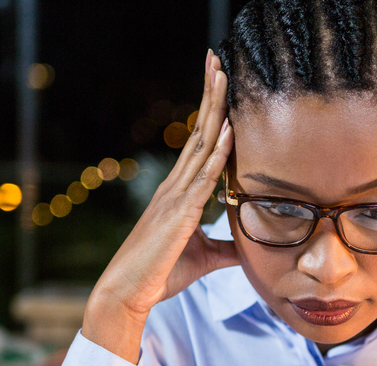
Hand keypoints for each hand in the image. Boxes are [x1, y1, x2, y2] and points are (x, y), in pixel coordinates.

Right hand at [83, 50, 235, 362]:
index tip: (220, 83)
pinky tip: (228, 130)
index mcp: (179, 193)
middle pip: (198, 132)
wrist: (128, 294)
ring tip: (223, 77)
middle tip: (218, 61)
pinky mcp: (178, 214)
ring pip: (199, 145)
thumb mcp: (204, 258)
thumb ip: (226, 248)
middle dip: (210, 96)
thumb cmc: (160, 274)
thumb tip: (248, 248)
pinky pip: (202, 178)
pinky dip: (217, 153)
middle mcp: (175, 187)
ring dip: (214, 111)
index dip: (211, 113)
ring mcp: (175, 197)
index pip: (199, 144)